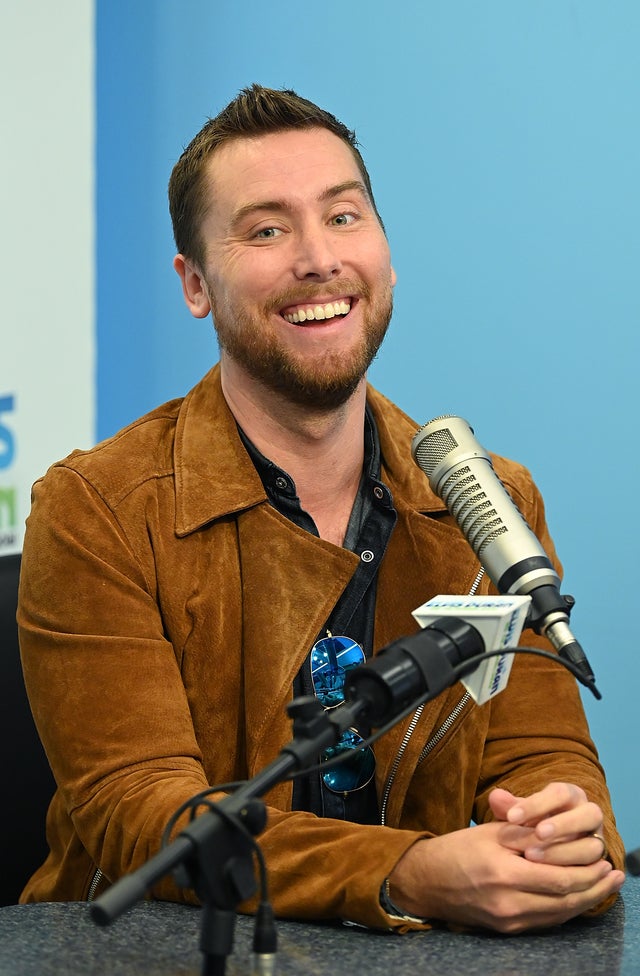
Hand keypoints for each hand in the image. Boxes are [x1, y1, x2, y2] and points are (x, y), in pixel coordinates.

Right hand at [387, 788, 623, 932]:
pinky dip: (567, 910)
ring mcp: (508, 921)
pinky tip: (579, 898)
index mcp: (503, 873)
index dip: (587, 871)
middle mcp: (508, 903)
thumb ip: (527, 834)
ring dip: (587, 900)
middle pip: (565, 901)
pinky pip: (546, 922)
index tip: (604, 858)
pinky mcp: (507, 930)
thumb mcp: (491, 832)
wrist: (426, 881)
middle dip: (594, 887)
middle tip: (613, 873)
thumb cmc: (457, 849)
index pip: (559, 878)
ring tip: (605, 886)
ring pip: (560, 915)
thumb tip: (563, 833)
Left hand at [489, 782, 614, 867]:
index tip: (511, 817)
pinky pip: (592, 872)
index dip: (537, 804)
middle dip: (562, 826)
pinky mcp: (597, 866)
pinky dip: (574, 876)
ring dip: (565, 853)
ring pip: (593, 847)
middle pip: (590, 815)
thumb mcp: (518, 813)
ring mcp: (597, 841)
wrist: (544, 844)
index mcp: (572, 795)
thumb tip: (495, 797)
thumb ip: (509, 807)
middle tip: (536, 834)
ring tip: (533, 857)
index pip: (560, 794)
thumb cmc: (529, 822)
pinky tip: (548, 881)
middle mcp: (590, 815)